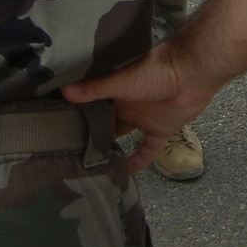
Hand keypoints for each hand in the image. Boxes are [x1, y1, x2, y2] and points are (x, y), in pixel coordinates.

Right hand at [62, 45, 214, 170]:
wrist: (191, 74)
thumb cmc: (154, 71)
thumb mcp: (121, 81)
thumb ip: (95, 88)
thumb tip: (62, 90)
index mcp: (113, 90)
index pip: (90, 104)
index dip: (75, 114)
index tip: (55, 129)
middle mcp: (124, 105)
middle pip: (103, 121)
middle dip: (88, 134)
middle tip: (66, 153)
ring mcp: (142, 119)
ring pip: (122, 136)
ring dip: (110, 148)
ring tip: (89, 166)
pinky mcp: (159, 130)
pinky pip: (146, 150)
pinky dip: (137, 162)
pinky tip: (124, 175)